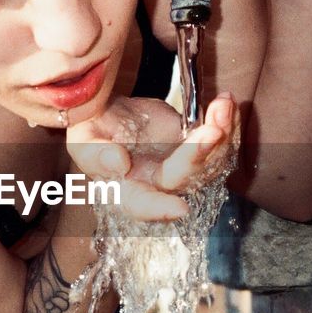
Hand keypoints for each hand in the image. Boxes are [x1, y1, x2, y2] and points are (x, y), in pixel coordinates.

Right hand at [66, 93, 239, 220]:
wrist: (113, 111)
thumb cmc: (92, 130)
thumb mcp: (83, 138)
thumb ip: (96, 153)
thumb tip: (119, 164)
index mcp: (126, 190)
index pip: (141, 205)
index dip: (159, 209)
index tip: (180, 209)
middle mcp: (158, 186)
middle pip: (184, 178)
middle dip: (199, 155)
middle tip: (212, 130)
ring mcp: (181, 168)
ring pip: (211, 163)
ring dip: (222, 135)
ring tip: (223, 107)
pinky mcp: (196, 148)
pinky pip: (220, 144)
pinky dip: (228, 124)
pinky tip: (226, 103)